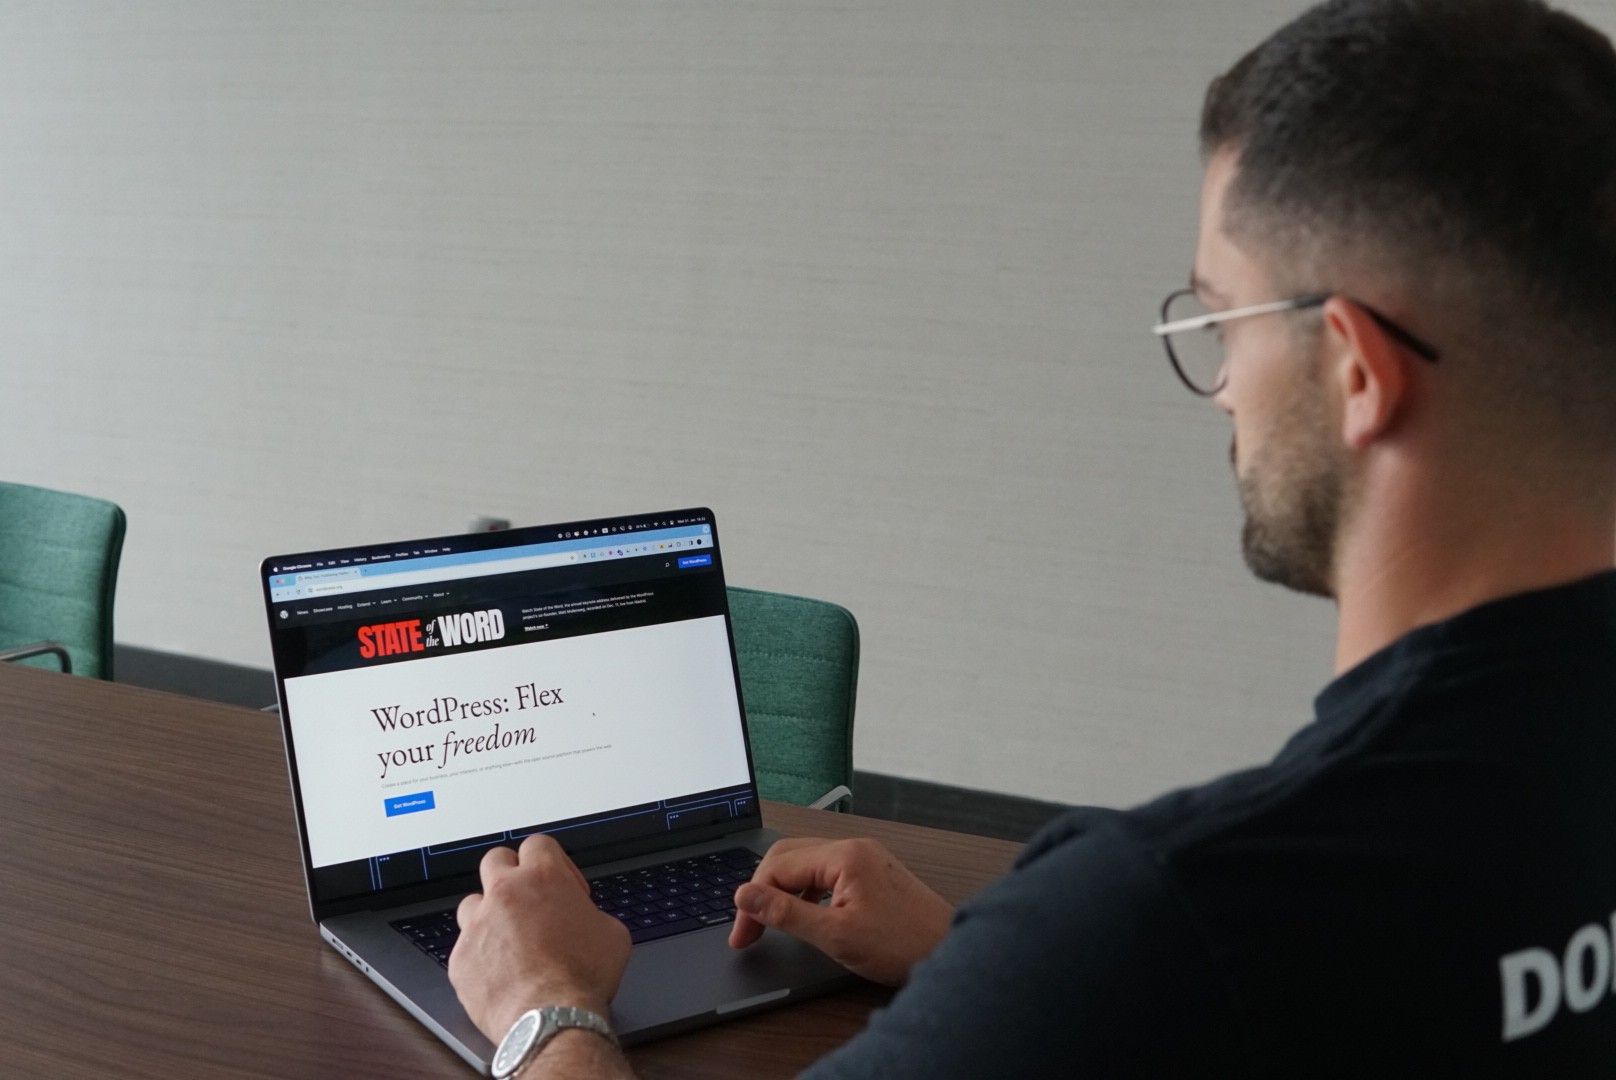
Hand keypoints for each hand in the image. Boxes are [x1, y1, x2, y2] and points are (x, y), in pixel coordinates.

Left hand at [448, 834, 631, 1041]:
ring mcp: (477, 925)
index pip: (538, 844)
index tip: (561, 886)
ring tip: (510, 940)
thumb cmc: (584, 977)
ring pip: (473, 903)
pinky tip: (500, 972)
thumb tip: (585, 919)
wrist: (553, 1018)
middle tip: (528, 900)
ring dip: (489, 915)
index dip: (552, 863)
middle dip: (511, 876)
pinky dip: (480, 956)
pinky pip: (465, 947)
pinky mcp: (461, 958)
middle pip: (496, 860)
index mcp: (544, 878)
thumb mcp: (611, 932)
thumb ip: (590, 913)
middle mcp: (505, 893)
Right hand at [728, 837, 953, 985]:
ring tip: (770, 923)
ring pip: (807, 864)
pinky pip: (827, 872)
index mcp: (843, 855)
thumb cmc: (903, 945)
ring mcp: (865, 858)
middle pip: (789, 857)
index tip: (742, 935)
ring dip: (783, 891)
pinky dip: (806, 891)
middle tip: (748, 929)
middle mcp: (854, 848)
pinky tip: (804, 915)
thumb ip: (786, 913)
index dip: (753, 901)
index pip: (778, 866)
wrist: (950, 952)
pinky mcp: (872, 873)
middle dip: (763, 891)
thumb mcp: (835, 935)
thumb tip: (746, 896)